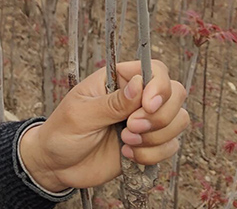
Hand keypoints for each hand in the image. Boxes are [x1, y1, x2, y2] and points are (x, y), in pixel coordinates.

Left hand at [19, 60, 188, 191]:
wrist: (57, 166)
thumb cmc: (63, 132)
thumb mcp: (81, 114)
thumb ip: (112, 102)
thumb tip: (139, 84)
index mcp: (119, 78)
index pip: (155, 69)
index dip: (158, 87)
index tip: (147, 106)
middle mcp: (137, 96)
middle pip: (175, 93)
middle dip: (159, 116)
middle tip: (131, 129)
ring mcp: (145, 120)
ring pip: (178, 120)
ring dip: (157, 137)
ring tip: (126, 144)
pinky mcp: (149, 144)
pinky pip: (171, 146)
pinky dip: (154, 155)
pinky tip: (128, 157)